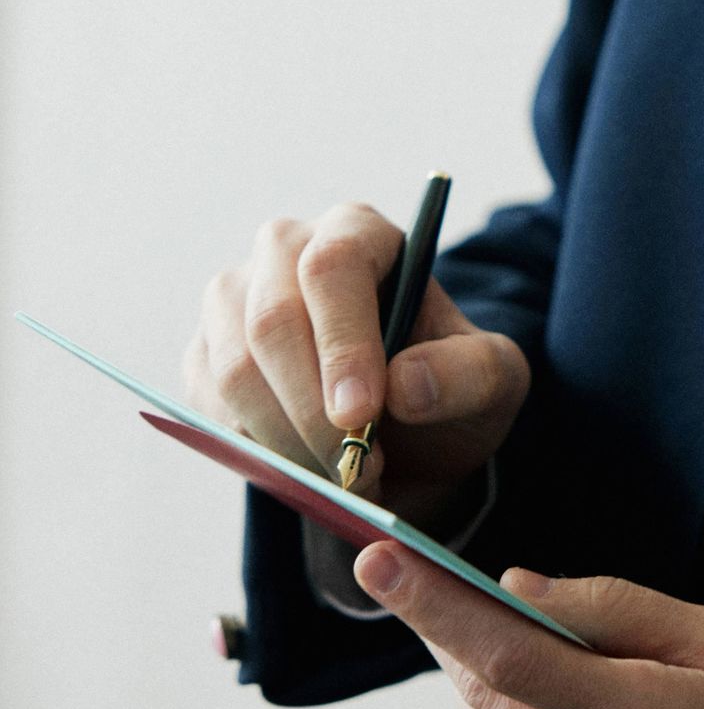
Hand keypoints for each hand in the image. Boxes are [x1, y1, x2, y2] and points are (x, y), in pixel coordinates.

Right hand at [182, 202, 529, 522]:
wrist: (406, 429)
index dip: (341, 342)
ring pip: (234, 368)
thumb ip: (469, 374)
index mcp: (359, 231)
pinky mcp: (205, 353)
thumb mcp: (493, 380)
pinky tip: (304, 468)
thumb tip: (407, 386)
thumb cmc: (447, 384)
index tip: (360, 413)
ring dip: (286, 439)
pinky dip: (255, 450)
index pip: (332, 266)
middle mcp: (286, 249)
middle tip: (356, 468)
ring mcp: (234, 298)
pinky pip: (209, 406)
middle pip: (272, 319)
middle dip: (312, 409)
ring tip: (343, 477)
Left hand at [352, 544, 703, 708]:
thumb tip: (515, 589)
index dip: (436, 607)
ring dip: (480, 684)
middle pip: (486, 702)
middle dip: (450, 635)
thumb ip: (613, 610)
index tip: (379, 558)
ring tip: (500, 635)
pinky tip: (546, 705)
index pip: (511, 659)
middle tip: (424, 575)